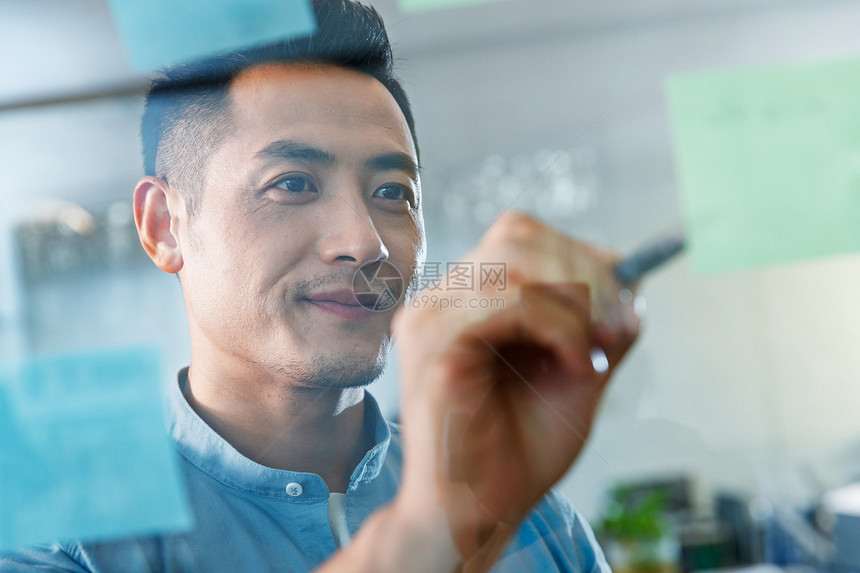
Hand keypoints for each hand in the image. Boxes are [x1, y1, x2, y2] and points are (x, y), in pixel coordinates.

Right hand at [392, 211, 640, 570]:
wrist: (480, 514)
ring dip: (577, 306)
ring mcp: (429, 318)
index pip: (519, 235)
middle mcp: (439, 301)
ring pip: (518, 265)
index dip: (578, 254)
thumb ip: (600, 322)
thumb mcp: (578, 374)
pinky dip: (561, 327)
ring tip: (590, 356)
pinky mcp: (434, 344)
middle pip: (518, 234)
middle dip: (586, 274)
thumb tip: (632, 272)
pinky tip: (573, 366)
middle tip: (614, 328)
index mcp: (465, 302)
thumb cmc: (520, 452)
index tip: (619, 304)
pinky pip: (511, 302)